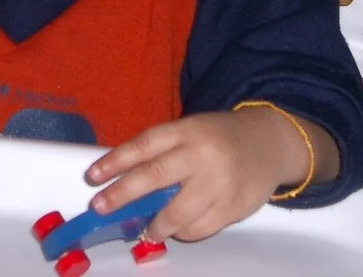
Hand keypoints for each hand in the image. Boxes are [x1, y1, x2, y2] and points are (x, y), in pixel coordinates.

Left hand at [84, 108, 320, 241]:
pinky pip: (201, 228)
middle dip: (123, 195)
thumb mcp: (190, 131)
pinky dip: (184, 232)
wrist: (270, 142)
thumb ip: (162, 152)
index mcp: (186, 130)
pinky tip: (176, 230)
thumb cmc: (218, 138)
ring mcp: (220, 182)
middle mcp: (201, 154)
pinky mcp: (235, 206)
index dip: (115, 160)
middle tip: (101, 207)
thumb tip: (122, 181)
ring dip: (155, 225)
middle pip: (155, 176)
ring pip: (178, 212)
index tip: (92, 176)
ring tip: (144, 230)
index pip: (144, 145)